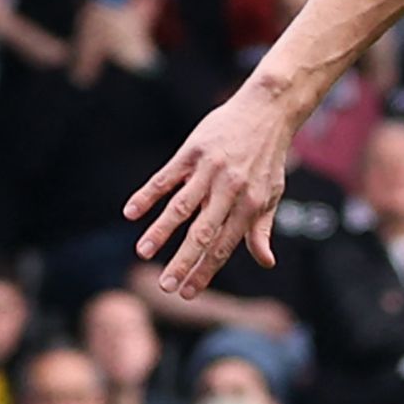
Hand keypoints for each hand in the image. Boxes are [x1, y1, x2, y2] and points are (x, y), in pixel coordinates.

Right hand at [127, 83, 296, 295]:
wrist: (267, 111)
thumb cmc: (268, 158)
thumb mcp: (272, 194)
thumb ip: (261, 229)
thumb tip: (266, 262)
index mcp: (250, 205)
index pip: (224, 246)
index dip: (206, 271)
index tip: (188, 293)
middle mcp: (230, 190)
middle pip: (202, 233)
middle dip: (183, 262)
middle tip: (166, 287)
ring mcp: (210, 170)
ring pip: (181, 206)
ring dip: (161, 231)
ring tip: (143, 253)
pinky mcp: (194, 151)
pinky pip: (167, 176)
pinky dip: (148, 194)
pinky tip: (131, 212)